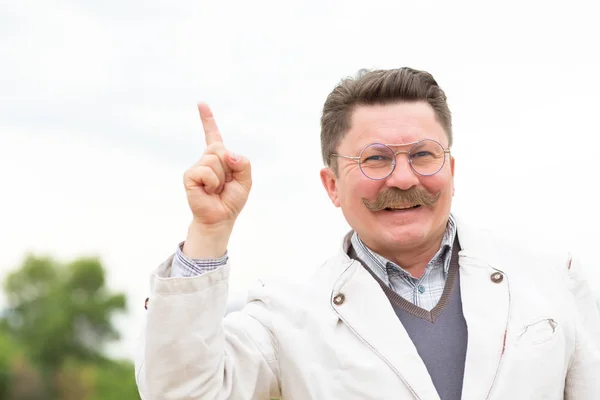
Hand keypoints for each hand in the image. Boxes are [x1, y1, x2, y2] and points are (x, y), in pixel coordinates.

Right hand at [181, 103, 251, 257]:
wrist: (220, 217)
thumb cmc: (231, 199)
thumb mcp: (246, 180)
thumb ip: (243, 162)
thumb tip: (227, 153)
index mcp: (220, 157)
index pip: (213, 135)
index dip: (207, 119)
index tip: (201, 103)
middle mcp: (206, 159)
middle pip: (220, 149)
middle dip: (229, 166)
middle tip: (225, 183)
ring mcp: (197, 167)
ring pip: (215, 159)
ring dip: (221, 177)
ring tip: (217, 189)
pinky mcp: (189, 175)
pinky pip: (206, 171)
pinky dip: (213, 182)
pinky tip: (208, 191)